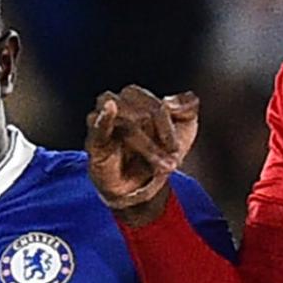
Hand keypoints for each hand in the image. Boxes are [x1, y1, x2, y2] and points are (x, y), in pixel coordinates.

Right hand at [86, 84, 200, 223]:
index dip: (168, 129)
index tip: (176, 150)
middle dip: (159, 142)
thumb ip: (188, 106)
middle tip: (171, 163)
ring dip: (147, 147)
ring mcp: (102, 121)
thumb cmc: (159, 152)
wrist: (142, 185)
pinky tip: (109, 110)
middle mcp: (117, 103)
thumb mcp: (185, 128)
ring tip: (161, 166)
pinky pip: (96, 127)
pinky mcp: (94, 143)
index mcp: (136, 97)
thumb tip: (171, 101)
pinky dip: (102, 118)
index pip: (155, 106)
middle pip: (140, 115)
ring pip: (125, 125)